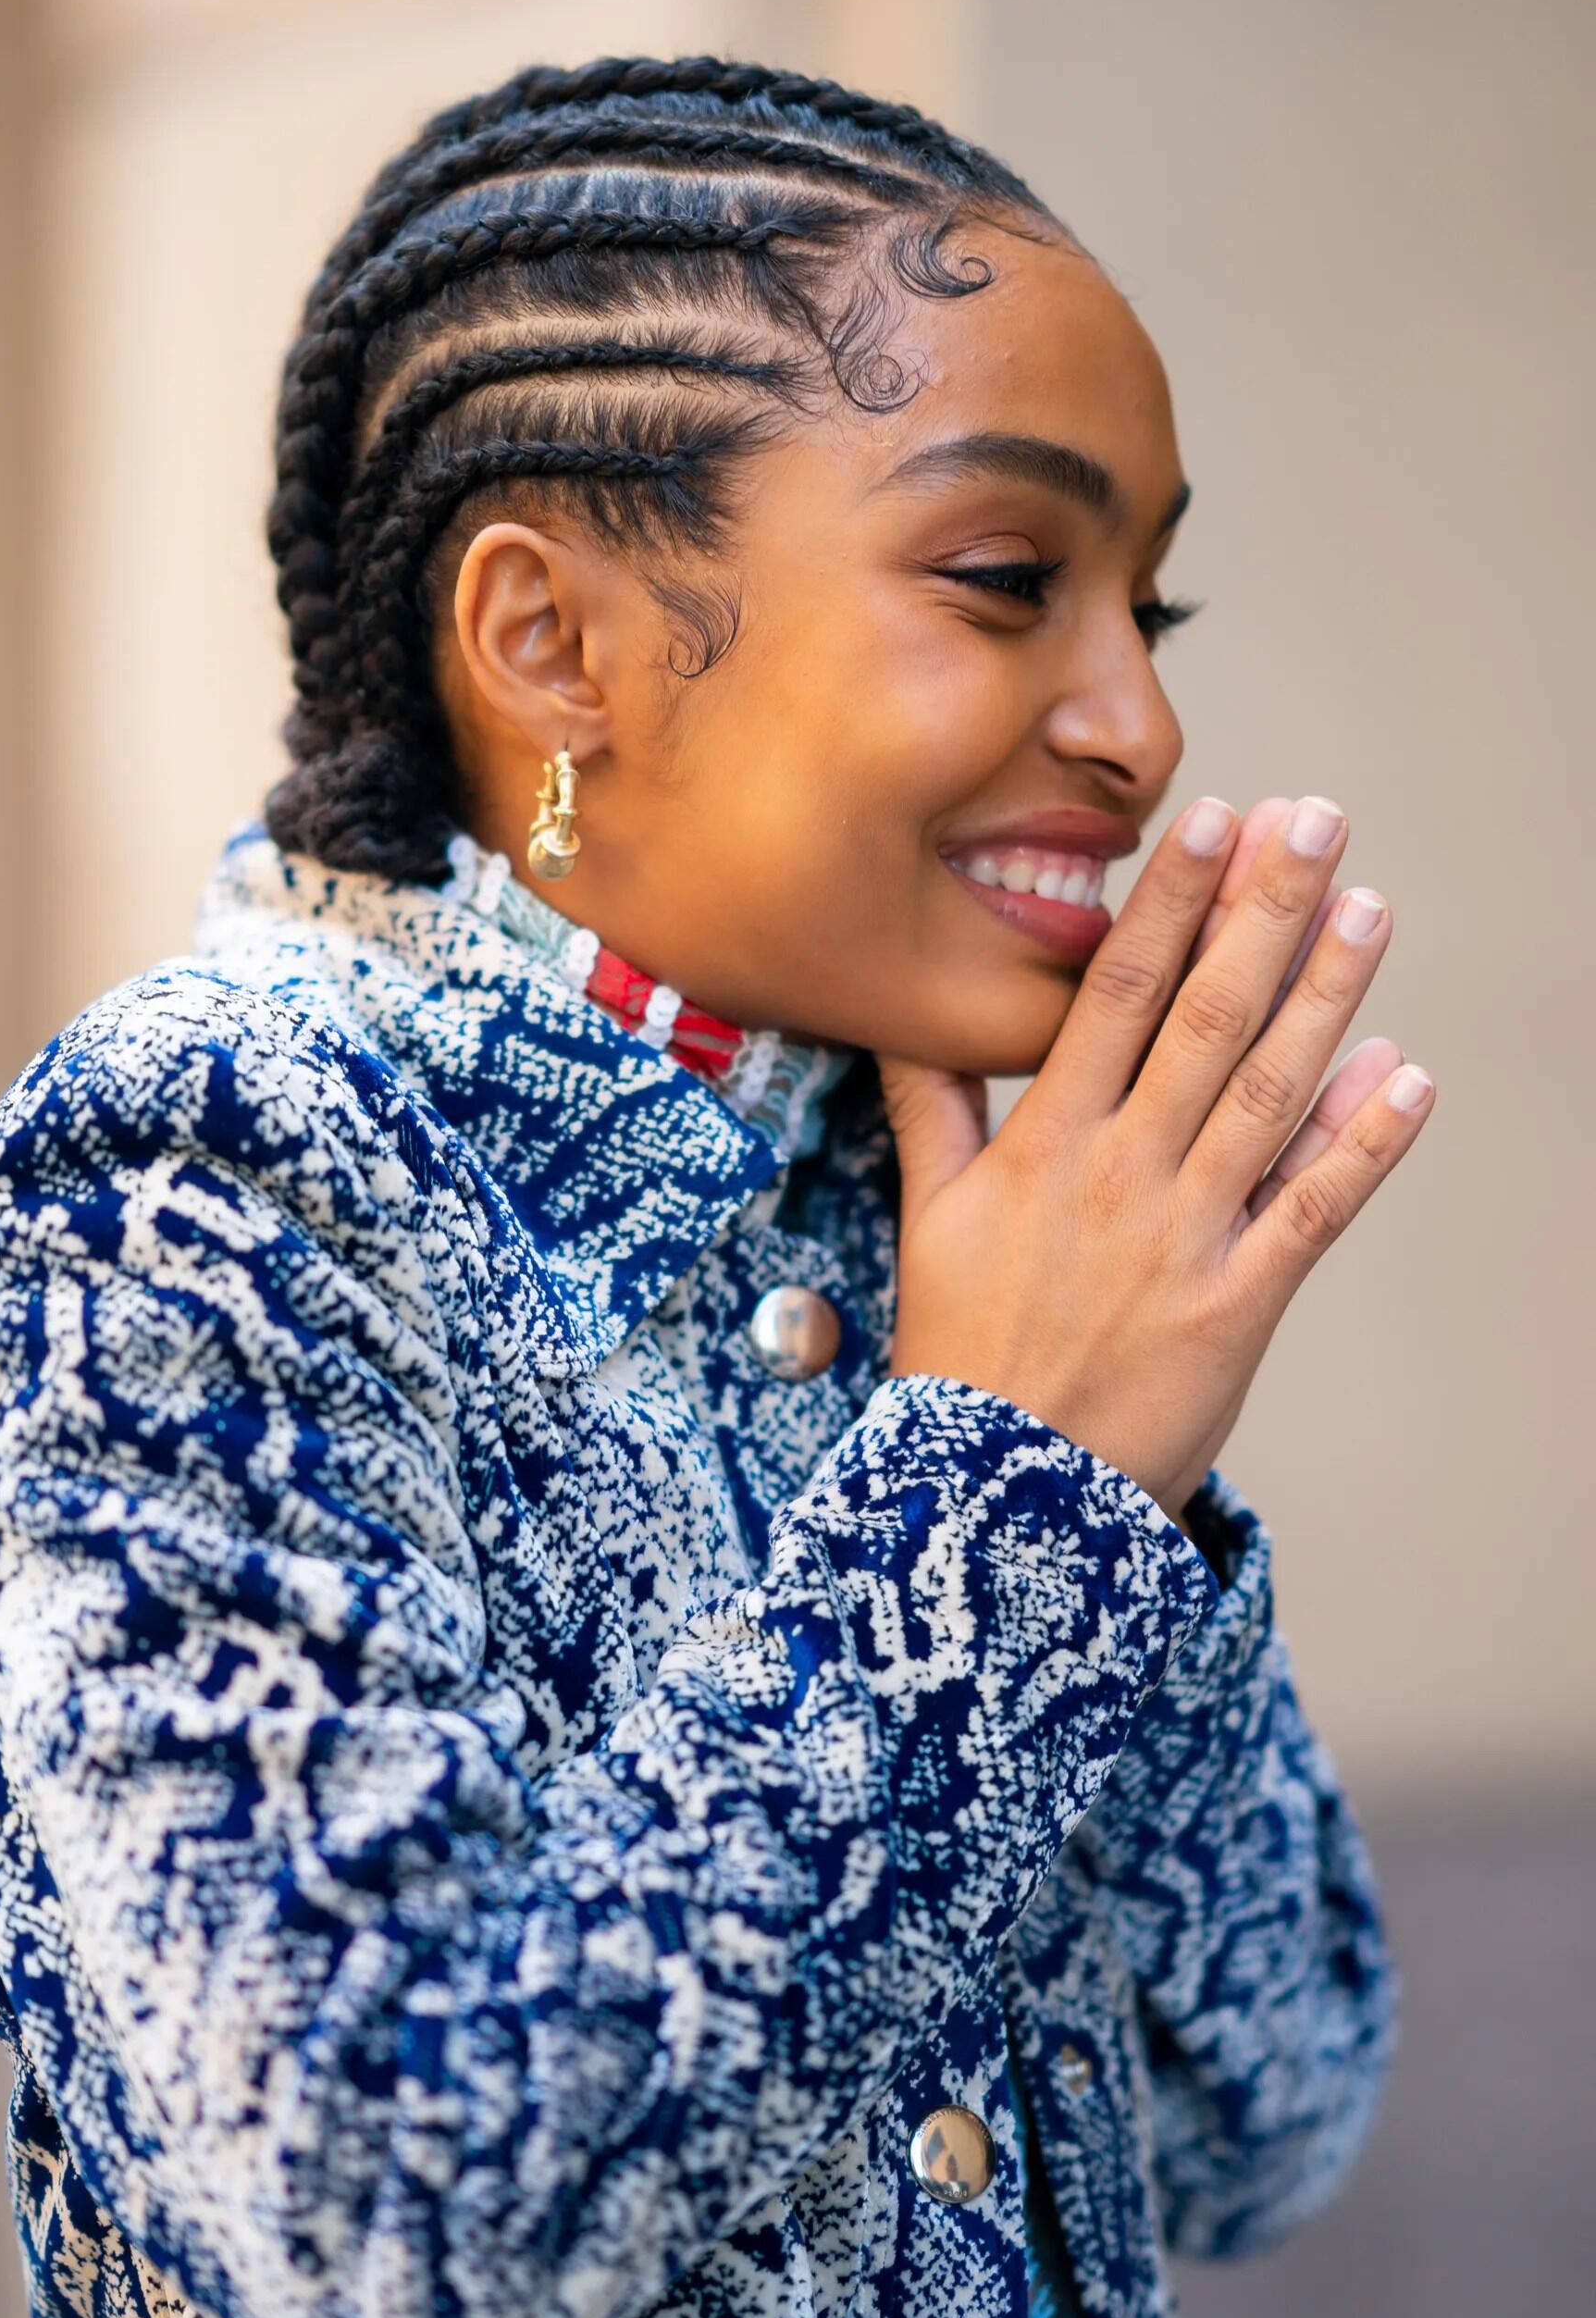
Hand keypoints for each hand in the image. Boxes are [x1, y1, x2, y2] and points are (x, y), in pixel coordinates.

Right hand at [877, 793, 1434, 1520]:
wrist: (996, 1496)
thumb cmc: (961, 1355)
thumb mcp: (928, 1221)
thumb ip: (931, 1109)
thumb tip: (910, 1019)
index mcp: (1043, 1146)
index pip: (1114, 997)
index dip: (1172, 904)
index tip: (1216, 821)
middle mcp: (1118, 1176)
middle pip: (1202, 1020)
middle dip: (1264, 913)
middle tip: (1317, 821)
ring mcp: (1182, 1239)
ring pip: (1266, 1095)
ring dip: (1326, 999)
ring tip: (1370, 910)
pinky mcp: (1236, 1307)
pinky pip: (1310, 1212)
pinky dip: (1363, 1144)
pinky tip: (1408, 1078)